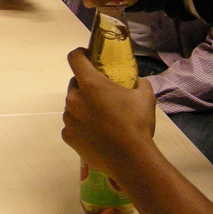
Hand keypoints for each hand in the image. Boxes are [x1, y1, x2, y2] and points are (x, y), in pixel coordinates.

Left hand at [62, 47, 156, 177]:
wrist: (130, 159)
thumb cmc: (137, 124)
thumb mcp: (145, 96)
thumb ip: (138, 82)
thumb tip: (136, 80)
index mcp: (91, 84)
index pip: (75, 58)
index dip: (81, 54)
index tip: (88, 57)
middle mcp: (74, 99)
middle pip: (75, 84)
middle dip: (86, 86)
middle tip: (102, 95)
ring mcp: (68, 118)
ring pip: (72, 105)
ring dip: (83, 107)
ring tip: (101, 118)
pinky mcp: (67, 136)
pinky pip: (72, 125)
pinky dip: (81, 126)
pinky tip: (96, 134)